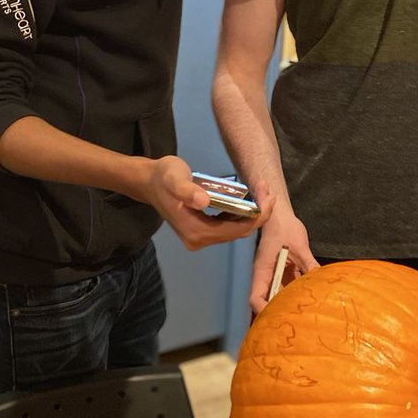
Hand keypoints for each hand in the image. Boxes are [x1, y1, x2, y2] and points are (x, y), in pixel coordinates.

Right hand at [143, 156, 272, 249]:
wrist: (149, 181)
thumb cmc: (162, 177)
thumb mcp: (174, 178)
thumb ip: (187, 191)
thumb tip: (203, 201)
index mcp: (195, 231)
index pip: (236, 230)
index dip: (256, 215)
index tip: (268, 196)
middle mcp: (199, 239)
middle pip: (239, 232)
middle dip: (258, 213)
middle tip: (268, 190)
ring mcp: (201, 237)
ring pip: (236, 229)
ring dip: (252, 213)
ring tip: (262, 191)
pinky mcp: (203, 230)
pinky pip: (229, 225)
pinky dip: (241, 213)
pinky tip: (249, 198)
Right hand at [250, 206, 318, 313]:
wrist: (281, 213)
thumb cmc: (284, 227)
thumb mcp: (299, 246)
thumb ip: (308, 264)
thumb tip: (320, 279)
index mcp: (262, 271)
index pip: (255, 298)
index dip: (263, 311)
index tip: (276, 319)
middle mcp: (267, 276)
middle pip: (267, 301)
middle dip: (277, 313)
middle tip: (294, 325)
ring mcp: (276, 274)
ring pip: (280, 295)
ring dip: (290, 304)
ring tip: (304, 315)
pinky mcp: (286, 271)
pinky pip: (291, 286)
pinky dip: (299, 292)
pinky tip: (312, 298)